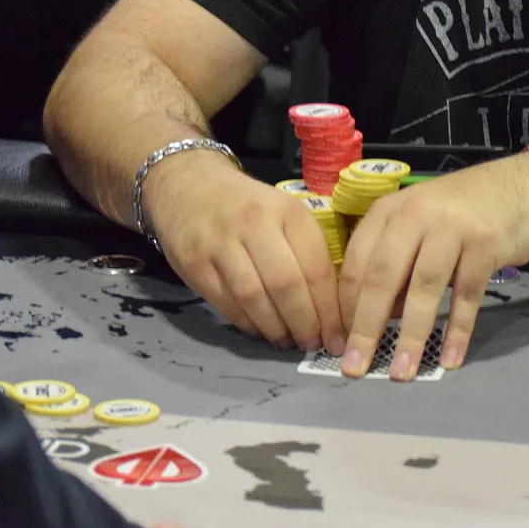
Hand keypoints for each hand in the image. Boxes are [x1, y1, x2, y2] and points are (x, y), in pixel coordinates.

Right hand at [146, 156, 346, 355]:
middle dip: (304, 323)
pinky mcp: (193, 264)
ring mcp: (220, 244)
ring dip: (275, 328)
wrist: (189, 183)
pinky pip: (226, 303)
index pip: (316, 268)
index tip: (339, 336)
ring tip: (288, 341)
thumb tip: (331, 307)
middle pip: (286, 285)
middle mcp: (255, 224)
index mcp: (289, 212)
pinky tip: (261, 331)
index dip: (330, 310)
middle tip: (313, 344)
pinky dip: (247, 324)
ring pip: (254, 298)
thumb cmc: (249, 205)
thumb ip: (306, 251)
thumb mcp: (285, 212)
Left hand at [337, 155, 528, 379]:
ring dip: (411, 336)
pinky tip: (450, 358)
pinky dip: (458, 330)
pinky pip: (467, 295)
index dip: (346, 308)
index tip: (341, 343)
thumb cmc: (463, 211)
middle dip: (367, 328)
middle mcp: (415, 214)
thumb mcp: (418, 225)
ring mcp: (452, 227)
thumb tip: (377, 319)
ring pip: (424, 289)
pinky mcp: (485, 243)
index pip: (356, 264)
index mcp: (389, 211)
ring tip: (402, 372)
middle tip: (355, 367)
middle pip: (382, 278)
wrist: (524, 187)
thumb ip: (395, 263)